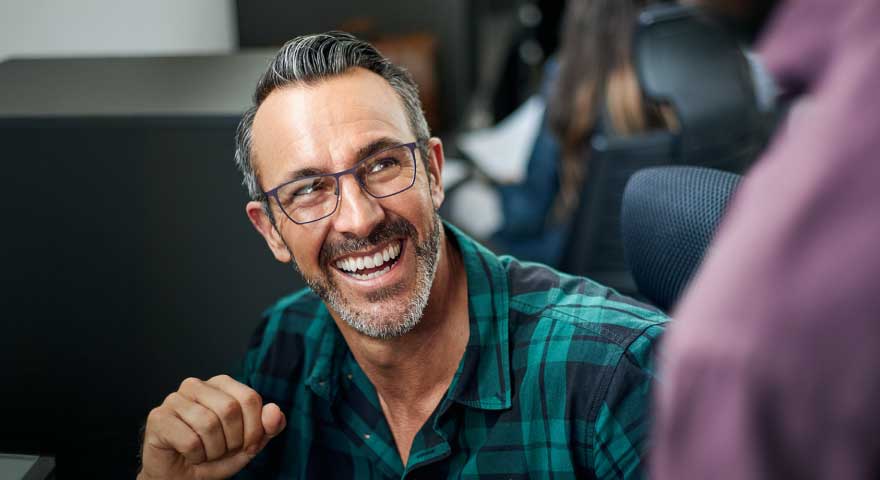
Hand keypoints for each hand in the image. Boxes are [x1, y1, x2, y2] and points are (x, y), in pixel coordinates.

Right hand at [138, 375, 285, 479]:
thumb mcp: (249, 444)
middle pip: (229, 409)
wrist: (180, 478)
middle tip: (222, 450)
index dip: (254, 429)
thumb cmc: (213, 456)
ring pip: (208, 424)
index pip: (250, 398)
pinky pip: (189, 440)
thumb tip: (275, 410)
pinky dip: (196, 456)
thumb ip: (268, 427)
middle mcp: (196, 385)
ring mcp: (174, 399)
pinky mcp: (158, 418)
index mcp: (221, 384)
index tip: (248, 445)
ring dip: (213, 451)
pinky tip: (189, 455)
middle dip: (232, 441)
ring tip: (205, 453)